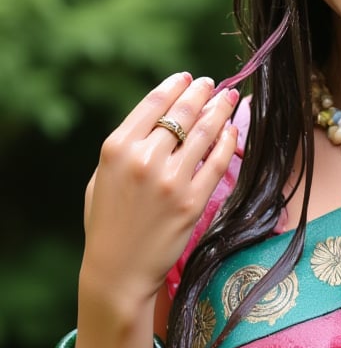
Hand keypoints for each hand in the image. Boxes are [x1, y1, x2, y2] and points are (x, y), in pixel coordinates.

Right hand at [81, 72, 239, 312]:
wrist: (118, 270)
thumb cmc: (107, 223)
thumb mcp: (102, 176)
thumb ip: (127, 146)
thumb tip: (160, 118)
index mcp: (116, 149)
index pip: (153, 104)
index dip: (174, 86)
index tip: (186, 78)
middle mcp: (143, 160)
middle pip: (181, 113)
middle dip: (200, 92)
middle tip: (212, 84)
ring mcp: (170, 181)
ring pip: (204, 133)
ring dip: (220, 110)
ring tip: (229, 98)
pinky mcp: (192, 201)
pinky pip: (217, 162)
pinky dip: (227, 141)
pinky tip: (232, 130)